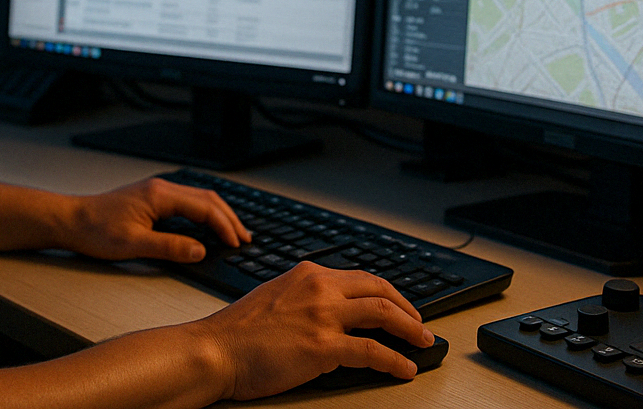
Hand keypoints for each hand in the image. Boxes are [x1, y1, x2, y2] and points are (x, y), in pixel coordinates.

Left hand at [66, 176, 251, 261]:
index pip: (203, 207)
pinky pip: (187, 202)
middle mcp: (161, 188)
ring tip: (234, 233)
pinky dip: (204, 214)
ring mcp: (157, 192)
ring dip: (218, 215)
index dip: (223, 226)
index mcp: (160, 195)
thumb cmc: (96, 230)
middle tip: (245, 238)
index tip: (237, 243)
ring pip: (198, 199)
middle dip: (228, 218)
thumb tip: (200, 250)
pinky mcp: (152, 198)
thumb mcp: (134, 244)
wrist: (72, 220)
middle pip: (206, 199)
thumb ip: (170, 247)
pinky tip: (207, 226)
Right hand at [196, 261, 433, 399]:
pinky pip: (372, 352)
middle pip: (379, 291)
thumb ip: (306, 297)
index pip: (361, 278)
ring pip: (383, 315)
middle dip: (408, 308)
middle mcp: (319, 288)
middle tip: (420, 324)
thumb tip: (332, 312)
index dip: (388, 293)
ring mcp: (322, 316)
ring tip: (424, 342)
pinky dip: (396, 360)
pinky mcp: (323, 347)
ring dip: (411, 330)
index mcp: (308, 273)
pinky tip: (405, 368)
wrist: (218, 348)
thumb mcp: (277, 296)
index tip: (401, 307)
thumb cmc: (240, 330)